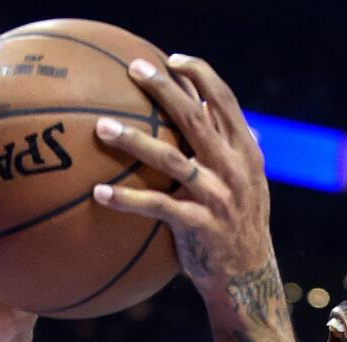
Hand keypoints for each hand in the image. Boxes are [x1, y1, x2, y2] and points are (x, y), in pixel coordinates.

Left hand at [90, 54, 273, 302]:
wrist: (248, 277)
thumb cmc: (236, 224)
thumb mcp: (244, 182)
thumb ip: (227, 147)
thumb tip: (203, 110)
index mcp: (245, 152)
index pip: (225, 103)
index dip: (200, 76)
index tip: (172, 59)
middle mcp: (234, 169)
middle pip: (196, 120)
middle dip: (165, 91)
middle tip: (134, 70)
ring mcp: (218, 197)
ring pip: (172, 160)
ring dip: (135, 141)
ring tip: (101, 128)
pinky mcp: (201, 225)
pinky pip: (158, 207)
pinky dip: (127, 200)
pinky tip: (99, 193)